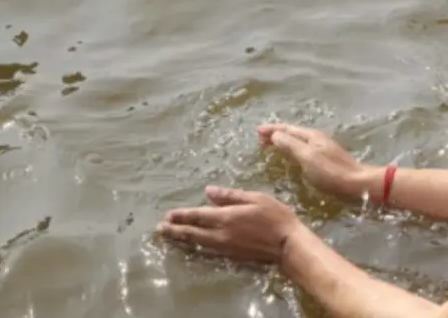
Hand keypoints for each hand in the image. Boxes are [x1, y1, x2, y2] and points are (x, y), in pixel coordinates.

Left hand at [157, 186, 301, 263]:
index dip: (182, 215)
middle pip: (192, 232)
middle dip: (175, 230)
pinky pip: (207, 250)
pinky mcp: (231, 255)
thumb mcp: (255, 198)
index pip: (197, 215)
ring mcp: (225, 247)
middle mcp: (221, 234)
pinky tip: (193, 245)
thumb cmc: (275, 216)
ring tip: (170, 237)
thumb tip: (209, 191)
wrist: (287, 244)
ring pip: (198, 242)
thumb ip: (230, 196)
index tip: (168, 215)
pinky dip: (196, 246)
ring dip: (182, 239)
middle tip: (160, 229)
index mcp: (226, 217)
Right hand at [258, 123, 376, 198]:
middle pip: (292, 133)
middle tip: (261, 137)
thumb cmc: (330, 171)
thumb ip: (290, 145)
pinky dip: (292, 149)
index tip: (257, 130)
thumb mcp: (307, 157)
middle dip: (277, 133)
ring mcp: (322, 148)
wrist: (356, 183)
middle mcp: (316, 138)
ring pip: (298, 140)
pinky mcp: (326, 159)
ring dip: (284, 141)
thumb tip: (275, 135)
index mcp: (311, 136)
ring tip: (272, 145)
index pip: (287, 129)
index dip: (272, 129)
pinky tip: (292, 156)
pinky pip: (303, 149)